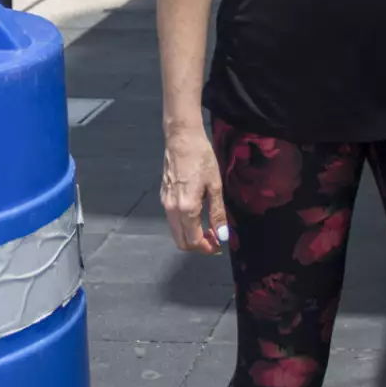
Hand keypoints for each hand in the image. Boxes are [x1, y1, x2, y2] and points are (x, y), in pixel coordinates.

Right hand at [161, 124, 227, 254]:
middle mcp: (172, 210)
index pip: (194, 240)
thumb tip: (222, 236)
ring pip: (176, 232)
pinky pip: (172, 221)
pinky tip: (197, 217)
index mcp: (186, 208)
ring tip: (208, 228)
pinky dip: (184, 227)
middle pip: (181, 242)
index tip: (220, 244)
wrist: (181, 139)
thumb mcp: (215, 186)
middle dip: (199, 246)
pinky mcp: (163, 197)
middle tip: (215, 238)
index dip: (208, 247)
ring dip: (191, 237)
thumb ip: (217, 213)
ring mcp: (165, 204)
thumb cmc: (202, 158)